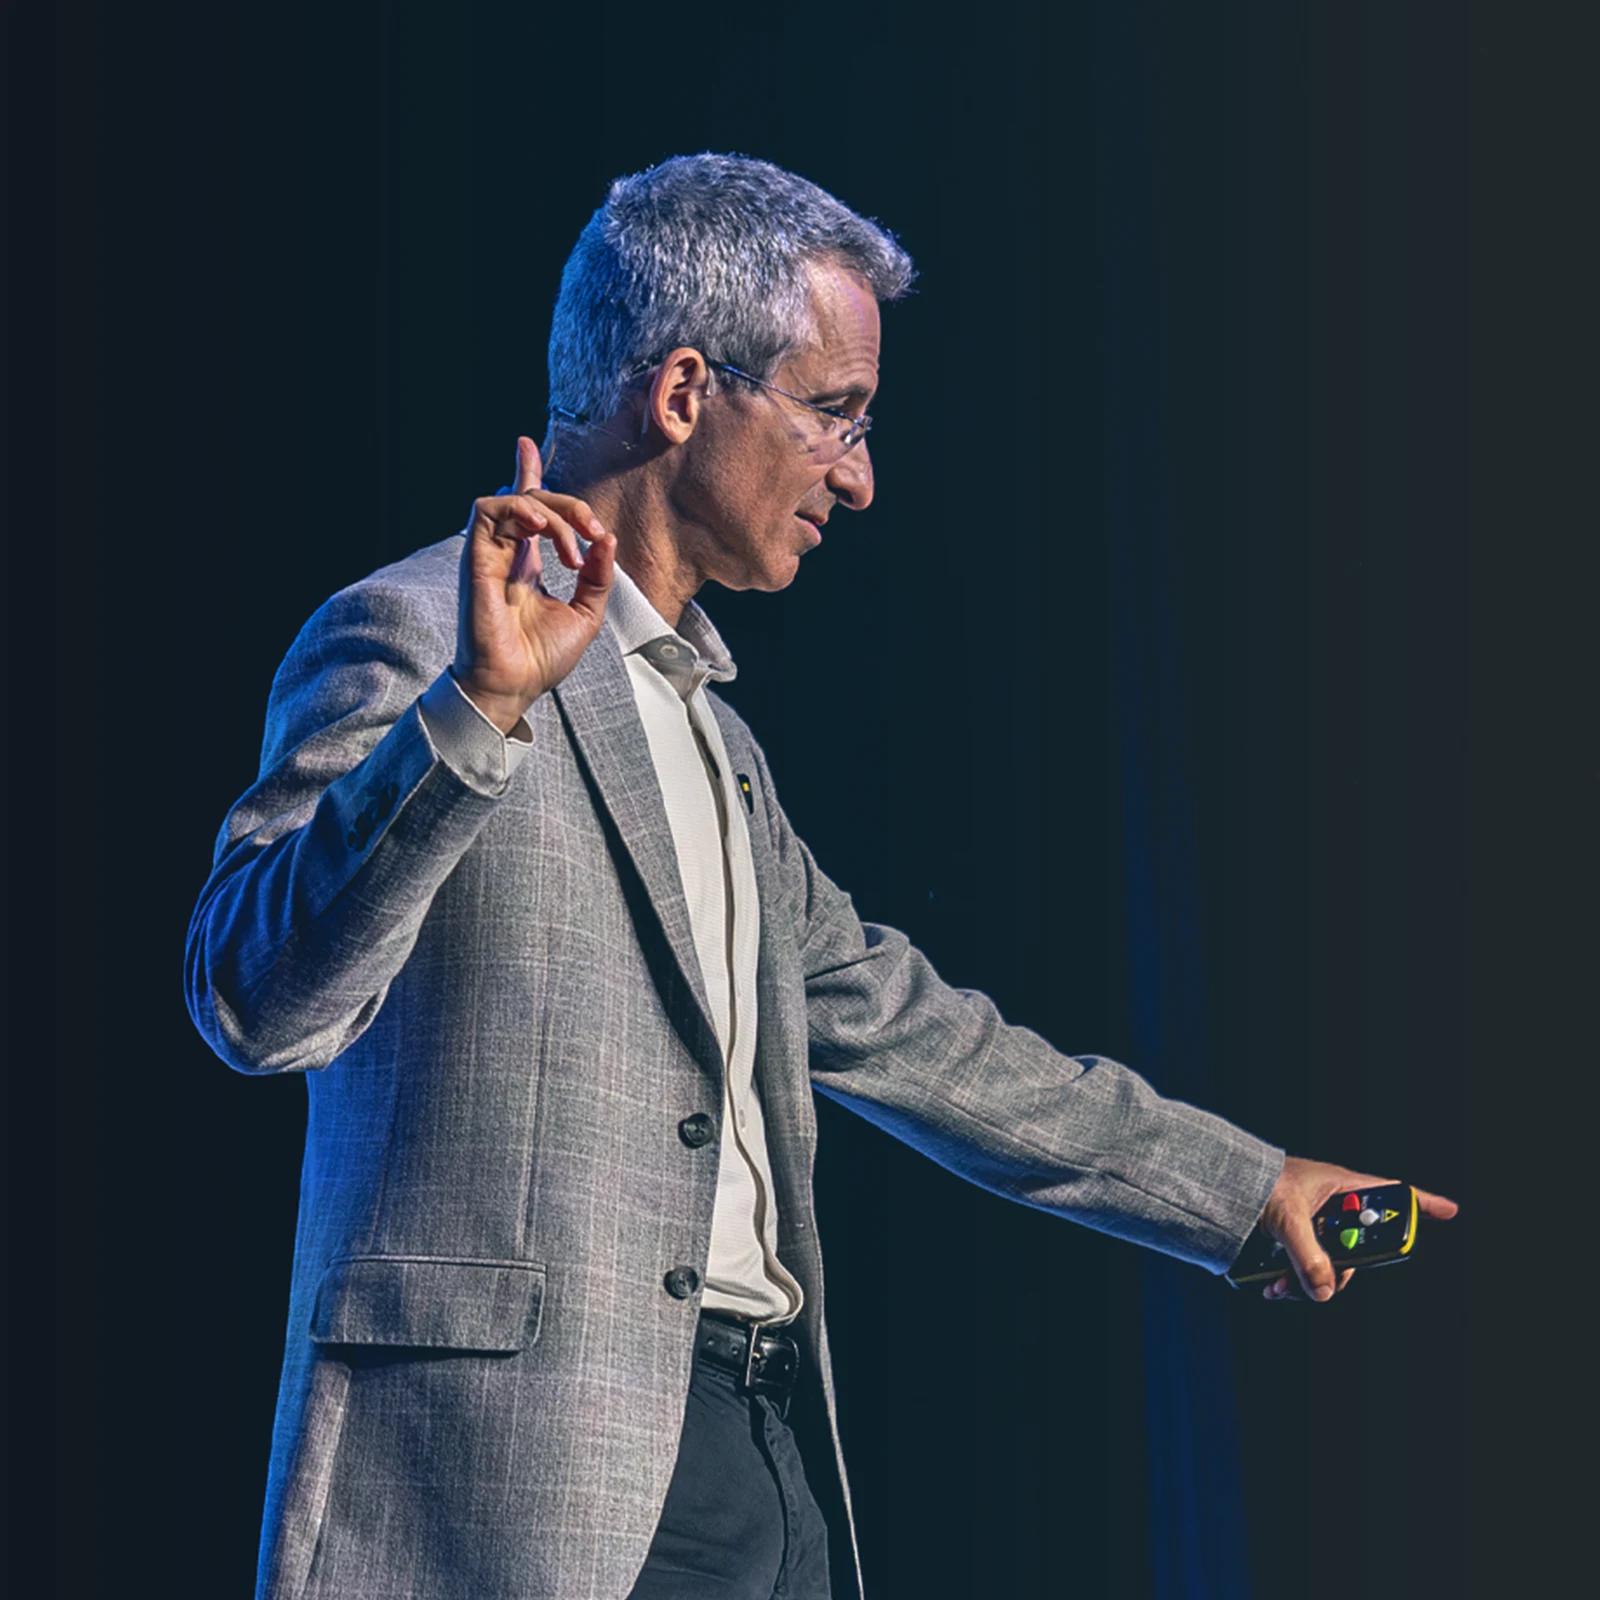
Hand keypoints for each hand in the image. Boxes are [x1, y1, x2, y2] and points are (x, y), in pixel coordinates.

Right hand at [453, 436, 616, 730]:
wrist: (515, 685)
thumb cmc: (542, 658)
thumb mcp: (586, 613)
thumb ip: (598, 575)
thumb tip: (607, 538)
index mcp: (526, 564)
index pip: (525, 508)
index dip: (526, 473)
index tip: (527, 446)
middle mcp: (506, 554)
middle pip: (531, 500)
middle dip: (569, 505)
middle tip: (593, 530)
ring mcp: (489, 554)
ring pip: (513, 500)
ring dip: (550, 511)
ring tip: (572, 545)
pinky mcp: (476, 559)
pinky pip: (487, 512)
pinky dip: (518, 509)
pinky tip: (542, 527)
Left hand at [1259, 1156, 1459, 1303]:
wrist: (1214, 1187)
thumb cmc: (1254, 1184)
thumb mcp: (1286, 1216)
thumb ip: (1308, 1254)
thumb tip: (1326, 1291)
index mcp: (1340, 1187)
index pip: (1390, 1192)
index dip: (1420, 1203)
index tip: (1450, 1210)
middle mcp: (1332, 1209)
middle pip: (1361, 1246)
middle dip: (1343, 1269)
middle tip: (1326, 1277)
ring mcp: (1314, 1228)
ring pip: (1331, 1266)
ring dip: (1310, 1282)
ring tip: (1281, 1286)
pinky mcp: (1294, 1244)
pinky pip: (1306, 1271)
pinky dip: (1293, 1282)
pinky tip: (1273, 1286)